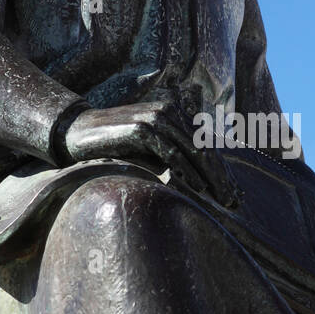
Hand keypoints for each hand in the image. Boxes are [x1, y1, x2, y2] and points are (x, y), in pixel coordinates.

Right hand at [60, 100, 237, 206]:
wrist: (79, 132)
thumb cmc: (116, 142)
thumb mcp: (150, 145)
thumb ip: (173, 152)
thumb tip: (202, 178)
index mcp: (175, 112)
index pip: (205, 143)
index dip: (222, 170)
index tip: (235, 194)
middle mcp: (169, 111)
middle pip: (204, 147)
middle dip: (222, 176)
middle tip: (235, 202)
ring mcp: (156, 118)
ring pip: (192, 151)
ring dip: (210, 178)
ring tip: (222, 200)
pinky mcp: (142, 129)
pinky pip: (171, 154)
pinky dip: (187, 171)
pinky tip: (197, 187)